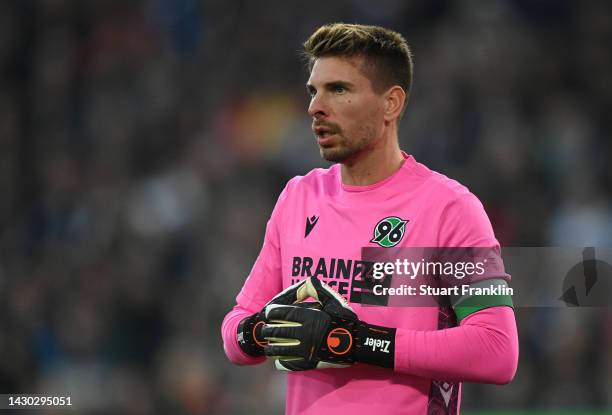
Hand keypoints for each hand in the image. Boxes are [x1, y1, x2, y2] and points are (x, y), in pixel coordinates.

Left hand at [262, 277, 395, 370]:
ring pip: (280, 349)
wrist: (357, 343)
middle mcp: (304, 333)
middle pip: (277, 332)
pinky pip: (289, 363)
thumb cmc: (345, 320)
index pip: (281, 314)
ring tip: (268, 347)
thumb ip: (317, 290)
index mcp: (308, 317)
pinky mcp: (308, 363)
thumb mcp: (333, 300)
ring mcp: (305, 349)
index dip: (272, 313)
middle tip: (265, 330)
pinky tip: (279, 360)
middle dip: (268, 331)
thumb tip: (307, 280)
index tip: (269, 313)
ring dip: (271, 348)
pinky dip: (281, 362)